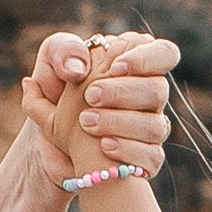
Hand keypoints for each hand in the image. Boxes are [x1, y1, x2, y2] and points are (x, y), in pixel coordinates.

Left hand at [19, 29, 177, 186]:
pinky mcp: (146, 160)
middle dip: (123, 92)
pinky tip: (103, 145)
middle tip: (90, 95)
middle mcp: (147, 98)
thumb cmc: (56, 97)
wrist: (47, 144)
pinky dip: (126, 150)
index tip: (114, 68)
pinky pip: (151, 157)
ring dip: (119, 122)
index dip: (146, 58)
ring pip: (155, 126)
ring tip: (86, 122)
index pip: (165, 54)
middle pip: (158, 89)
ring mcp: (149, 130)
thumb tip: (78, 68)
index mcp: (133, 67)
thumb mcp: (51, 66)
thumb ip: (62, 51)